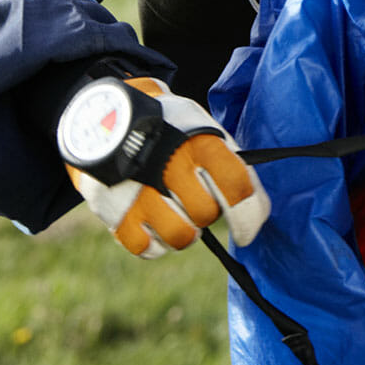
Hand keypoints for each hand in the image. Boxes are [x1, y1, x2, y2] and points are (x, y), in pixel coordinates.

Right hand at [57, 75, 269, 257]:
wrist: (108, 116)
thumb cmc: (171, 130)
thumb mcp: (204, 131)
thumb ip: (232, 166)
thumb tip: (256, 211)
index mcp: (197, 142)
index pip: (236, 186)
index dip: (249, 216)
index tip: (247, 230)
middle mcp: (167, 166)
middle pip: (206, 213)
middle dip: (207, 211)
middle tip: (195, 196)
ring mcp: (137, 190)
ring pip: (180, 236)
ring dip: (185, 230)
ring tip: (176, 210)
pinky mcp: (112, 211)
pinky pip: (147, 248)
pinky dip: (155, 242)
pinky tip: (154, 221)